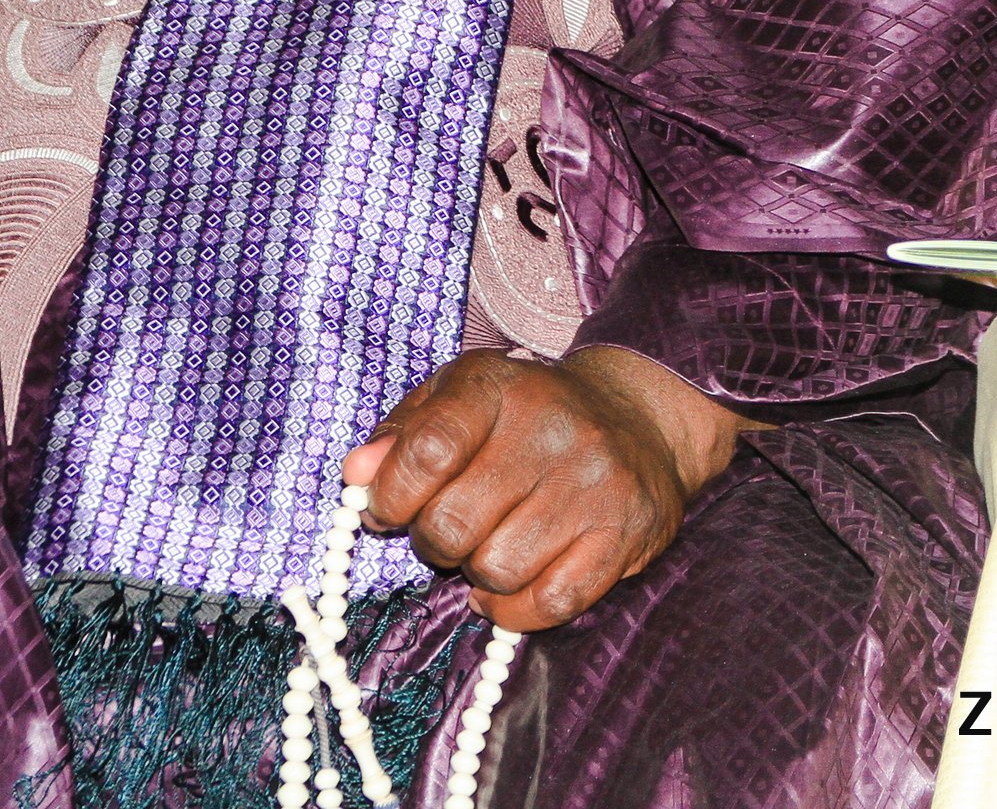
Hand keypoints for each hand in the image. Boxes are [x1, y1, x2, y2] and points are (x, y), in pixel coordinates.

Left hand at [342, 346, 745, 629]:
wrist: (638, 418)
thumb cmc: (526, 416)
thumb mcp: (458, 399)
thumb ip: (402, 436)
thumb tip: (357, 475)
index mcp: (498, 387)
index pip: (427, 452)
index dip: (393, 496)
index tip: (390, 509)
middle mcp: (552, 429)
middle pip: (455, 525)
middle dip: (435, 542)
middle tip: (448, 532)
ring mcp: (593, 483)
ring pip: (499, 571)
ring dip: (479, 574)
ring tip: (490, 548)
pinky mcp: (625, 533)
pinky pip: (552, 603)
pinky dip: (516, 610)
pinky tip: (512, 586)